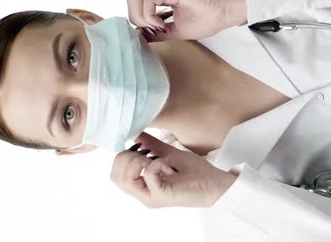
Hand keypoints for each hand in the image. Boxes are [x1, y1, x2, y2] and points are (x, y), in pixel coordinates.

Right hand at [110, 131, 237, 207]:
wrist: (215, 184)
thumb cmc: (196, 172)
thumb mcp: (170, 154)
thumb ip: (152, 146)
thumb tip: (136, 134)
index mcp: (143, 185)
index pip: (115, 173)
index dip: (123, 156)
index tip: (142, 148)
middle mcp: (144, 193)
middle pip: (115, 177)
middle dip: (127, 158)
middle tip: (148, 154)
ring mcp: (151, 196)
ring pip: (125, 179)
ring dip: (138, 162)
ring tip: (156, 159)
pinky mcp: (162, 195)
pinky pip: (148, 176)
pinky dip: (156, 165)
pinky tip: (168, 166)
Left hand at [127, 0, 246, 41]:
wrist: (227, 10)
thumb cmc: (209, 18)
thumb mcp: (176, 30)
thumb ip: (158, 32)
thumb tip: (142, 36)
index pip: (137, 2)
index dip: (139, 19)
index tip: (155, 32)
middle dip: (136, 18)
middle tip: (153, 30)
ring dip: (141, 17)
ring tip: (157, 27)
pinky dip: (149, 15)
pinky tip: (160, 24)